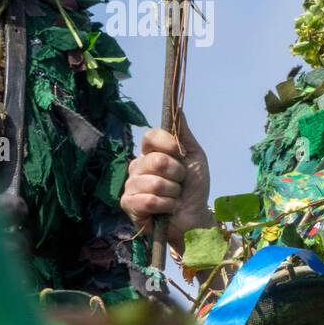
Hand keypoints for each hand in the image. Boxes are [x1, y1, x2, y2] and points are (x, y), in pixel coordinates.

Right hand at [120, 116, 212, 252]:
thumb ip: (184, 135)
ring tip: (174, 198)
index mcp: (151, 153)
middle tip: (180, 183)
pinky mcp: (128, 204)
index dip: (167, 144)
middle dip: (177, 175)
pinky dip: (164, 206)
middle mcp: (138, 166)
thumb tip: (177, 108)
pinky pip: (146, 200)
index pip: (150, 136)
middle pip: (156, 161)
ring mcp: (131, 185)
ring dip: (173, 193)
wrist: (196, 217)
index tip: (180, 154)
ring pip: (153, 183)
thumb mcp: (194, 158)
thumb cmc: (194, 188)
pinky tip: (166, 209)